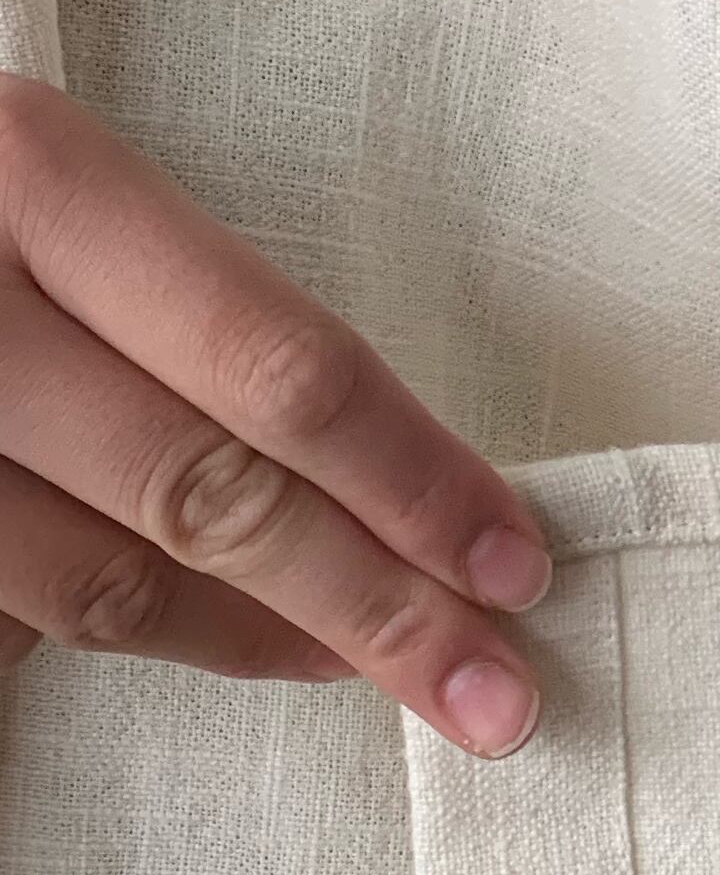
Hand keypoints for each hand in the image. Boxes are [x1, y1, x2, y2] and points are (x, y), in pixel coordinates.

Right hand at [0, 71, 549, 756]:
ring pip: (116, 587)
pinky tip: (241, 645)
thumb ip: (198, 314)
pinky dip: (155, 641)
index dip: (415, 485)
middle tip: (494, 693)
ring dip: (274, 643)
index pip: (279, 368)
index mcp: (38, 180)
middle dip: (382, 612)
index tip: (516, 566)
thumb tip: (402, 480)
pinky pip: (30, 625)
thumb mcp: (63, 201)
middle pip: (216, 499)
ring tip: (370, 664)